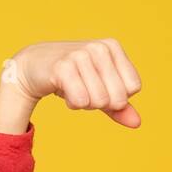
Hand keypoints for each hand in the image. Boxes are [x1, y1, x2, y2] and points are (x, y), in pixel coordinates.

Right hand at [0, 39, 143, 131]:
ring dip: (85, 103)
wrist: (34, 68)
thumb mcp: (100, 90)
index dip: (116, 96)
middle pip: (118, 98)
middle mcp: (99, 48)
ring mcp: (81, 55)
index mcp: (112, 47)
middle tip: (84, 88)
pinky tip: (63, 89)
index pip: (133, 88)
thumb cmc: (72, 77)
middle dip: (101, 102)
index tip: (98, 84)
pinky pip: (81, 101)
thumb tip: (137, 123)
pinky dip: (73, 104)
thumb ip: (120, 107)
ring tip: (73, 87)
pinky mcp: (63, 67)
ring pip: (99, 101)